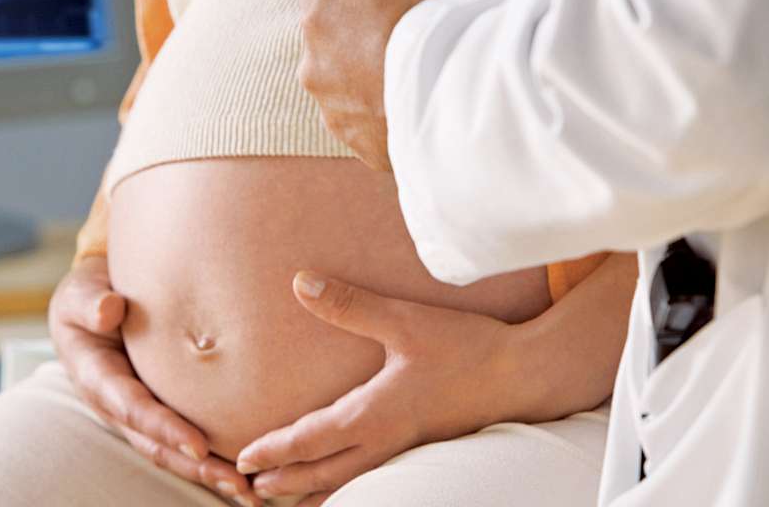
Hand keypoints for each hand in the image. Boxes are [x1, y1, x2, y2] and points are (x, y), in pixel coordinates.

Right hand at [49, 257, 261, 506]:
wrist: (92, 302)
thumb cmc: (87, 296)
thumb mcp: (79, 294)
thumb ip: (91, 302)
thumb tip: (109, 310)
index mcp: (97, 378)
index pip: (133, 408)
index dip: (164, 428)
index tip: (200, 444)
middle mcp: (118, 406)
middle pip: (158, 445)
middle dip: (197, 467)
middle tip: (237, 483)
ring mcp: (138, 414)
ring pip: (173, 451)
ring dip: (209, 474)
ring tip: (250, 492)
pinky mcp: (158, 411)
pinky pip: (184, 439)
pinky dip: (213, 459)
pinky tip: (246, 472)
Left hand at [234, 271, 530, 503]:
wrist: (523, 376)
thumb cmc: (466, 348)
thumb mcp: (404, 320)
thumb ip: (350, 305)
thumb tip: (300, 283)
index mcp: (374, 415)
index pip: (311, 440)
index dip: (274, 450)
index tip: (244, 458)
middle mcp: (386, 441)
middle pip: (323, 476)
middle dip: (284, 484)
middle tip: (249, 490)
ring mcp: (406, 449)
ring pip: (348, 482)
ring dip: (312, 490)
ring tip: (284, 495)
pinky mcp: (422, 447)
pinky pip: (373, 477)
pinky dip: (345, 485)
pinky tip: (341, 479)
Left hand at [297, 0, 480, 170]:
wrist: (470, 100)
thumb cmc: (439, 23)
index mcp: (320, 14)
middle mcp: (315, 66)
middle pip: (328, 36)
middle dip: (355, 26)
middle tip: (396, 21)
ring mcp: (334, 111)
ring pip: (345, 82)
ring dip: (368, 72)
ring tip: (413, 68)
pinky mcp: (358, 144)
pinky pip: (366, 119)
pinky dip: (384, 109)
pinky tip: (416, 101)